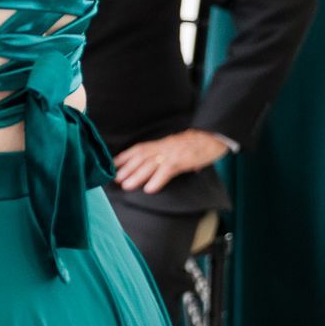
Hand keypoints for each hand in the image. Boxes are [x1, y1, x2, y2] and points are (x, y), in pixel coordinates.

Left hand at [113, 129, 230, 193]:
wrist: (212, 137)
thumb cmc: (195, 144)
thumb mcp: (175, 147)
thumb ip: (167, 158)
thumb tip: (163, 171)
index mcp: (160, 144)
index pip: (138, 150)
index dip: (124, 157)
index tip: (112, 165)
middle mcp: (162, 148)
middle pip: (140, 158)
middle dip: (126, 168)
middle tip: (114, 179)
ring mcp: (171, 153)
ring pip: (150, 165)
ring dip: (136, 176)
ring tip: (126, 186)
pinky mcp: (181, 160)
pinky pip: (167, 171)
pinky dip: (157, 180)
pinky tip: (149, 189)